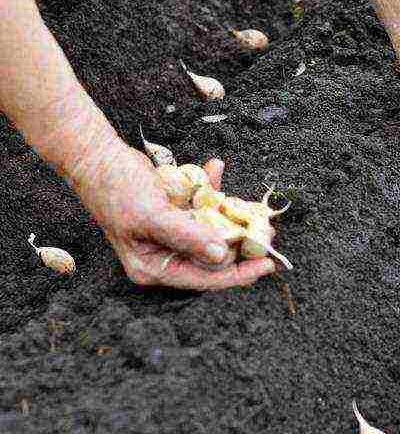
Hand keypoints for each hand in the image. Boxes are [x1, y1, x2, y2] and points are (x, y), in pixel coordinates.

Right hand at [71, 142, 275, 289]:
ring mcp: (172, 234)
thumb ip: (188, 236)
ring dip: (232, 217)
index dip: (238, 274)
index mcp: (155, 267)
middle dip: (242, 244)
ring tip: (254, 209)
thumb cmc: (116, 188)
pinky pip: (203, 208)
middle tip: (268, 232)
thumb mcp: (154, 216)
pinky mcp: (176, 213)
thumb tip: (222, 255)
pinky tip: (215, 168)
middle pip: (213, 257)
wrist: (96, 154)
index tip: (267, 264)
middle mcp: (165, 255)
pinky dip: (212, 190)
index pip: (205, 279)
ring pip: (213, 232)